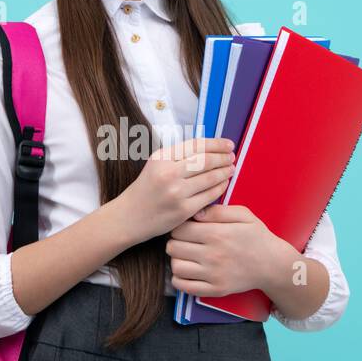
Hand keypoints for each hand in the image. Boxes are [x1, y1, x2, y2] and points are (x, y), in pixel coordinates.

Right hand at [115, 137, 235, 241]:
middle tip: (232, 156)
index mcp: (162, 158)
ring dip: (225, 171)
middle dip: (223, 157)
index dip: (216, 143)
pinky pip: (209, 196)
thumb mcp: (156, 164)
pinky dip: (220, 187)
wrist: (129, 216)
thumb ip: (178, 155)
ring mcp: (177, 193)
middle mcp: (168, 174)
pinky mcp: (183, 210)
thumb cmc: (146, 189)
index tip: (228, 144)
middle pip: (206, 160)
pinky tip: (224, 183)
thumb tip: (209, 148)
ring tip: (231, 168)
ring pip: (210, 178)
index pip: (196, 145)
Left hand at [166, 204, 291, 296]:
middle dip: (176, 242)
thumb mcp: (243, 215)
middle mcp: (211, 255)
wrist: (273, 265)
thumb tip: (195, 213)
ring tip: (187, 256)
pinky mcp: (215, 289)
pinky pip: (183, 286)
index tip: (187, 228)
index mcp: (216, 234)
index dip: (180, 227)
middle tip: (185, 242)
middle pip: (173, 247)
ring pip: (175, 266)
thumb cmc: (257, 237)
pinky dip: (179, 278)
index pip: (179, 230)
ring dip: (177, 260)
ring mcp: (212, 275)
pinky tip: (188, 271)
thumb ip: (217, 211)